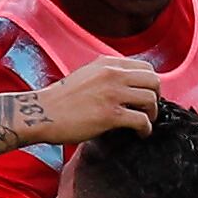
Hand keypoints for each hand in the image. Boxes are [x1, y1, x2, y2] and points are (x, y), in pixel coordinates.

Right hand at [29, 52, 164, 146]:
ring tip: (145, 122)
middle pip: (154, 81)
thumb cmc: (61, 98)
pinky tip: (140, 134)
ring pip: (151, 99)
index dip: (150, 83)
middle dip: (156, 97)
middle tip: (149, 109)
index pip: (146, 67)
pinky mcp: (111, 114)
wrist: (41, 112)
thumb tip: (129, 86)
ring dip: (152, 114)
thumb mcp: (87, 75)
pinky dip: (146, 129)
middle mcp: (113, 74)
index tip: (146, 95)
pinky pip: (142, 120)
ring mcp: (113, 93)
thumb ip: (108, 76)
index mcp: (108, 63)